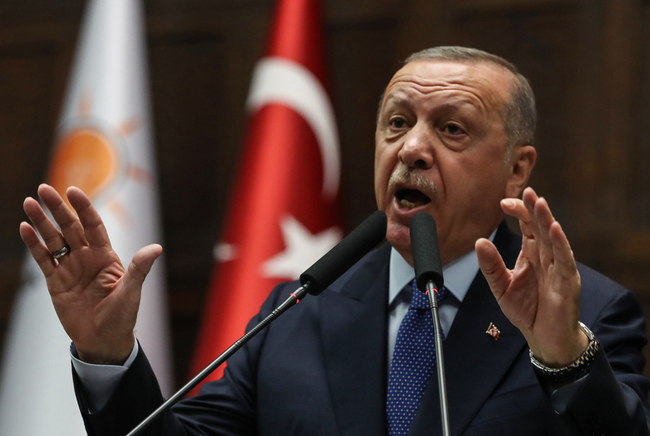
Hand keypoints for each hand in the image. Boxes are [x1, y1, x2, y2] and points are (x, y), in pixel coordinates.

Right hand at [19, 184, 161, 364]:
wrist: (104, 340)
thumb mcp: (131, 291)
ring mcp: (70, 268)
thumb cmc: (122, 316)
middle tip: (43, 189)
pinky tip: (25, 229)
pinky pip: (43, 259)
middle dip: (57, 209)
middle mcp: (87, 257)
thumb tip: (156, 248)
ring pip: (53, 240)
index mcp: (106, 256)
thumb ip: (139, 268)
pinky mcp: (56, 282)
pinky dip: (34, 245)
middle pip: (70, 227)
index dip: (84, 208)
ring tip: (29, 203)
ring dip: (41, 222)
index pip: (93, 225)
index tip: (73, 191)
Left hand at [475, 187, 587, 367]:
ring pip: (554, 238)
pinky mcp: (568, 282)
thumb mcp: (501, 286)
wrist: (544, 338)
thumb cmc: (526, 310)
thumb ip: (490, 265)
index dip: (518, 212)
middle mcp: (546, 256)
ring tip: (540, 202)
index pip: (527, 226)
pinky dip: (561, 244)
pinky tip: (555, 229)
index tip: (503, 202)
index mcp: (531, 254)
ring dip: (547, 219)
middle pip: (541, 227)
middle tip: (527, 191)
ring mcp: (559, 268)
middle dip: (534, 209)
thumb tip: (479, 241)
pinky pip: (565, 260)